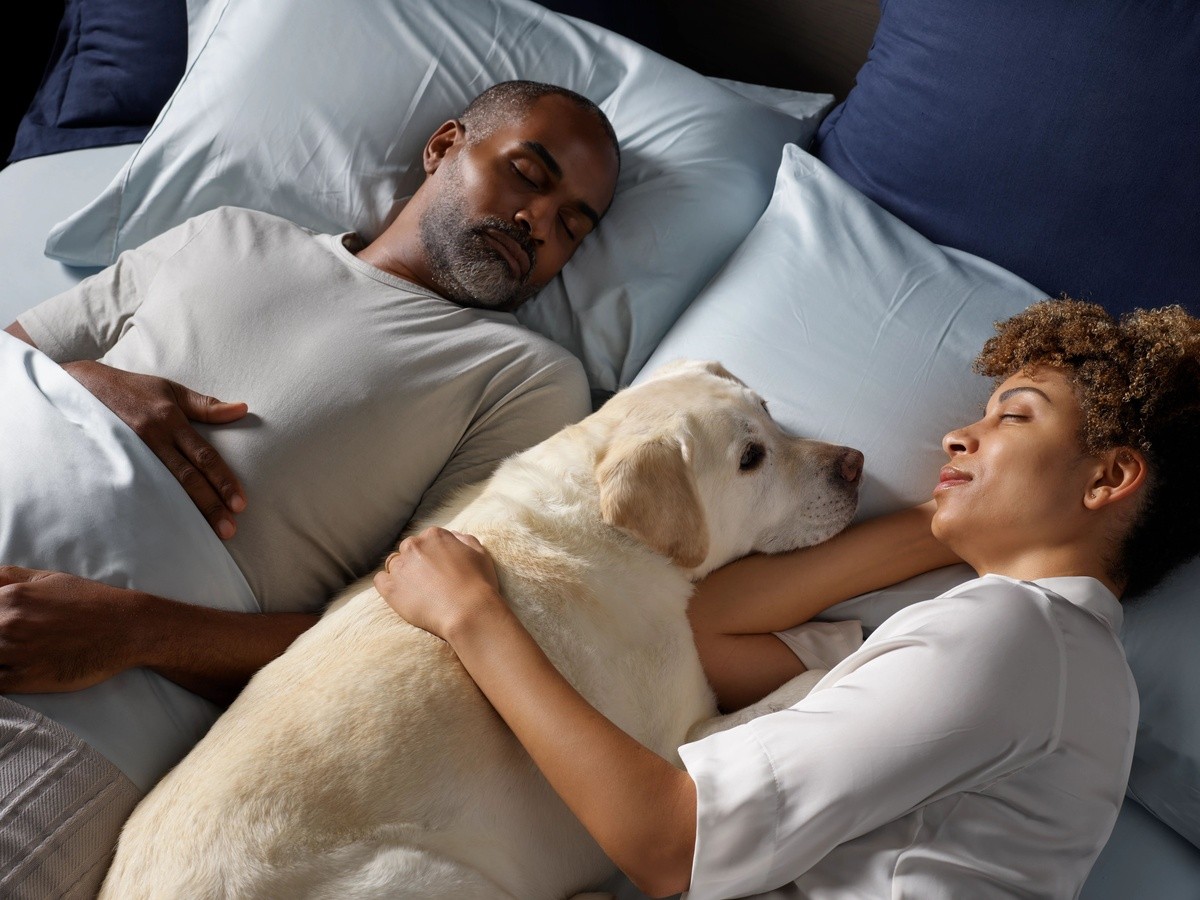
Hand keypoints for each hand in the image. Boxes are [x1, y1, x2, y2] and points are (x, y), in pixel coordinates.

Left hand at [0, 566, 150, 692]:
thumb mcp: (48, 578)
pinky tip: (12, 670)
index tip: (1, 624)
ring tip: (14, 654)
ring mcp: (16, 653)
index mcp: (10, 597)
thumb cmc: (89, 601)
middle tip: (15, 639)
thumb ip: (7, 576)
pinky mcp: (26, 680)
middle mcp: (7, 624)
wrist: (127, 628)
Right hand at [62, 360, 247, 538]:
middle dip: (209, 505)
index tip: (241, 504)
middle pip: (185, 477)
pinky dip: (154, 507)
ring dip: (186, 513)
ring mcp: (131, 454)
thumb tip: (243, 409)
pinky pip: (139, 488)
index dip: (222, 480)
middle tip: (229, 529)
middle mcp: (152, 439)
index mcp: (170, 421)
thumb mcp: (172, 390)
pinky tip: (167, 526)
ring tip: (205, 534)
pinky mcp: (116, 463)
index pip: (202, 456)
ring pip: (163, 488)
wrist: (81, 387)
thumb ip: (207, 406)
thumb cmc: (134, 390)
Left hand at [373, 527, 502, 641]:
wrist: (468, 613)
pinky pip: (380, 580)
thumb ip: (465, 540)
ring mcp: (400, 567)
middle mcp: (414, 546)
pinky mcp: (390, 588)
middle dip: (417, 562)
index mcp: (435, 536)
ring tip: (416, 590)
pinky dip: (388, 584)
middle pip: (409, 550)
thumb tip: (454, 536)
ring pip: (394, 564)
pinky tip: (401, 594)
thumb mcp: (480, 554)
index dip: (434, 554)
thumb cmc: (478, 585)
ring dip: (403, 573)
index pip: (427, 539)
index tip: (439, 568)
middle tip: (429, 581)